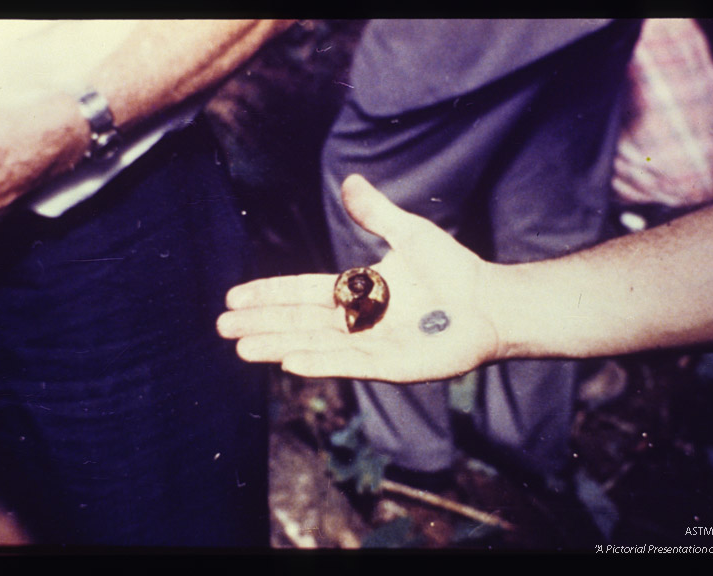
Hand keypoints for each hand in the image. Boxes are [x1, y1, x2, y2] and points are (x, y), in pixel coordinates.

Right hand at [217, 174, 501, 382]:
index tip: (234, 297)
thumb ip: (375, 213)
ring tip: (241, 347)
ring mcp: (372, 345)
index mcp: (357, 292)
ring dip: (278, 345)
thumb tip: (348, 181)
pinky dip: (319, 362)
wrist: (490, 302)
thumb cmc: (453, 270)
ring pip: (315, 345)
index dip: (269, 295)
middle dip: (261, 323)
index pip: (302, 293)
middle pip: (299, 322)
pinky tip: (289, 361)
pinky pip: (349, 363)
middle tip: (222, 327)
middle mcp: (357, 321)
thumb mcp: (408, 234)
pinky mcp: (391, 365)